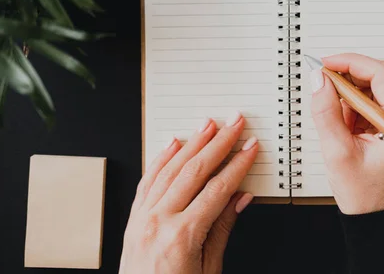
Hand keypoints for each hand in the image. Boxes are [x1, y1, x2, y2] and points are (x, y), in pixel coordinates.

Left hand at [119, 112, 257, 273]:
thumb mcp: (209, 269)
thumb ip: (222, 229)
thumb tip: (241, 197)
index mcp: (182, 236)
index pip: (217, 189)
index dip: (238, 165)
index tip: (250, 147)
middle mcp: (159, 221)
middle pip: (194, 171)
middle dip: (218, 143)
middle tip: (234, 123)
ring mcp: (142, 218)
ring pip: (169, 170)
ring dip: (191, 143)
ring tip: (208, 125)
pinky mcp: (133, 219)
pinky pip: (147, 181)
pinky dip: (161, 159)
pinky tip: (173, 144)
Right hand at [310, 54, 383, 214]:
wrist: (382, 215)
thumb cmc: (366, 194)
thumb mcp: (337, 153)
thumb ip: (326, 112)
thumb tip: (320, 80)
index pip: (383, 74)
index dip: (351, 63)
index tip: (327, 65)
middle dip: (355, 73)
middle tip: (330, 86)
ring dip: (360, 88)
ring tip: (345, 118)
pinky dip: (367, 100)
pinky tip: (355, 122)